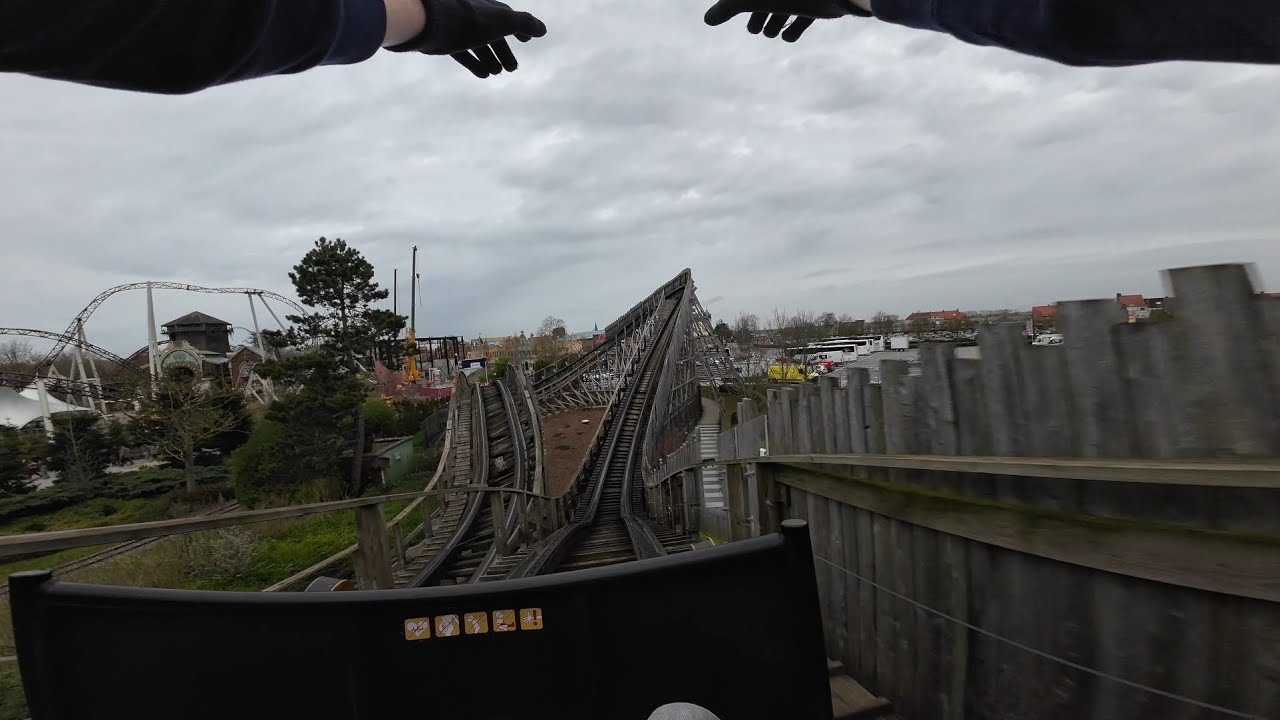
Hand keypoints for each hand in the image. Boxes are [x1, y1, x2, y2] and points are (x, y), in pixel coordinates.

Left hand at [386, 0, 546, 77]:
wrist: (433, 22)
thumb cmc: (471, 20)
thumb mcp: (504, 22)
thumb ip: (525, 24)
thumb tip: (543, 30)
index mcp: (490, 9)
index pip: (509, 18)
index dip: (519, 29)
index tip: (526, 40)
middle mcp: (476, 16)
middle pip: (494, 35)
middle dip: (504, 51)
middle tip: (512, 69)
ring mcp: (460, 29)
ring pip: (478, 45)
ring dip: (489, 59)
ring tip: (497, 73)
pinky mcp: (446, 41)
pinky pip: (463, 53)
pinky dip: (474, 63)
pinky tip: (483, 75)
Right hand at [703, 0, 869, 41]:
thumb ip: (728, 8)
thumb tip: (707, 20)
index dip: (740, 6)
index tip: (738, 14)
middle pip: (765, 1)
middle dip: (758, 14)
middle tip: (754, 30)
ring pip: (783, 8)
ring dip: (774, 23)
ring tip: (771, 33)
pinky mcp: (818, 4)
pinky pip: (802, 17)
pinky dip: (793, 28)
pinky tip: (788, 35)